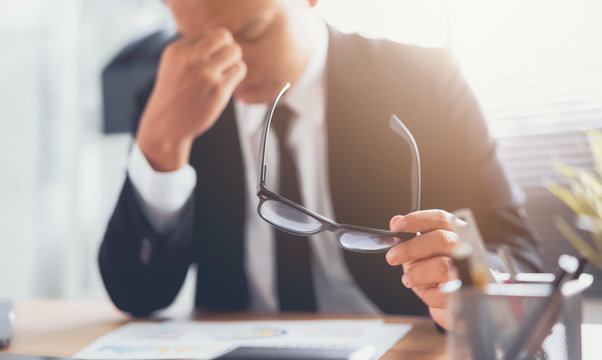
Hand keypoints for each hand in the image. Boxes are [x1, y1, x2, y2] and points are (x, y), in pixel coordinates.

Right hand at [136, 27, 246, 170]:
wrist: (166, 124)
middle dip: (227, 47)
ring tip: (225, 73)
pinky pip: (239, 70)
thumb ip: (191, 47)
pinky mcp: (218, 89)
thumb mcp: (172, 64)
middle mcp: (191, 59)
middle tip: (223, 62)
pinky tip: (226, 83)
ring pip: (235, 51)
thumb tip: (218, 36)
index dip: (215, 44)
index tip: (210, 58)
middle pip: (224, 36)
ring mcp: (206, 74)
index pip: (208, 32)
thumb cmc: (173, 94)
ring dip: (234, 61)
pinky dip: (236, 75)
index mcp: (177, 50)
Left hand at [386, 210, 458, 328]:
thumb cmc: (434, 273)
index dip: (417, 220)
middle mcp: (468, 248)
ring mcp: (471, 271)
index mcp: (456, 233)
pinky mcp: (468, 293)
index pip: (441, 218)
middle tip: (392, 257)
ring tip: (409, 278)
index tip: (396, 227)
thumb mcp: (419, 253)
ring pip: (442, 265)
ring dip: (417, 273)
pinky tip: (424, 289)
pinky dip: (427, 293)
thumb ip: (409, 237)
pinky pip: (443, 293)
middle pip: (442, 239)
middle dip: (411, 248)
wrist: (450, 300)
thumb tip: (396, 220)